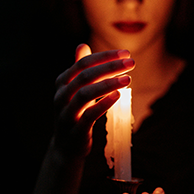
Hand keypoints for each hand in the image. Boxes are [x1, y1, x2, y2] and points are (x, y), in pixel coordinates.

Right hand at [53, 43, 134, 158]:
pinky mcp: (75, 131)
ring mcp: (66, 114)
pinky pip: (88, 115)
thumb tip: (82, 45)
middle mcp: (61, 96)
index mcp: (62, 83)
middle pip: (85, 75)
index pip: (83, 63)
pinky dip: (103, 104)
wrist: (65, 147)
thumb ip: (78, 69)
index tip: (126, 53)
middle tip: (131, 63)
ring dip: (108, 84)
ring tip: (128, 79)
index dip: (105, 56)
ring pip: (85, 94)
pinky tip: (118, 96)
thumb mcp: (74, 90)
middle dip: (110, 67)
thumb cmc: (74, 114)